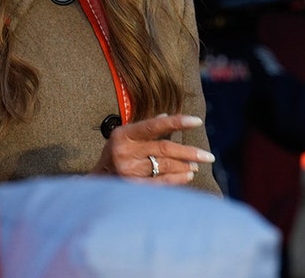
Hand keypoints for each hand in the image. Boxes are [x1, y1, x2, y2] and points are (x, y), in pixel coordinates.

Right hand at [92, 114, 214, 185]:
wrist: (97, 182)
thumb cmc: (115, 154)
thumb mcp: (124, 136)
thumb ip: (144, 128)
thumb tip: (166, 117)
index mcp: (123, 134)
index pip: (154, 126)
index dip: (176, 122)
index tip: (197, 121)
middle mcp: (124, 151)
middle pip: (164, 149)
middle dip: (189, 152)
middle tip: (208, 156)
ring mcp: (128, 170)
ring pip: (165, 166)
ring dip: (185, 166)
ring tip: (196, 166)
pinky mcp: (132, 186)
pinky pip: (161, 182)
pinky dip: (177, 178)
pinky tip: (187, 175)